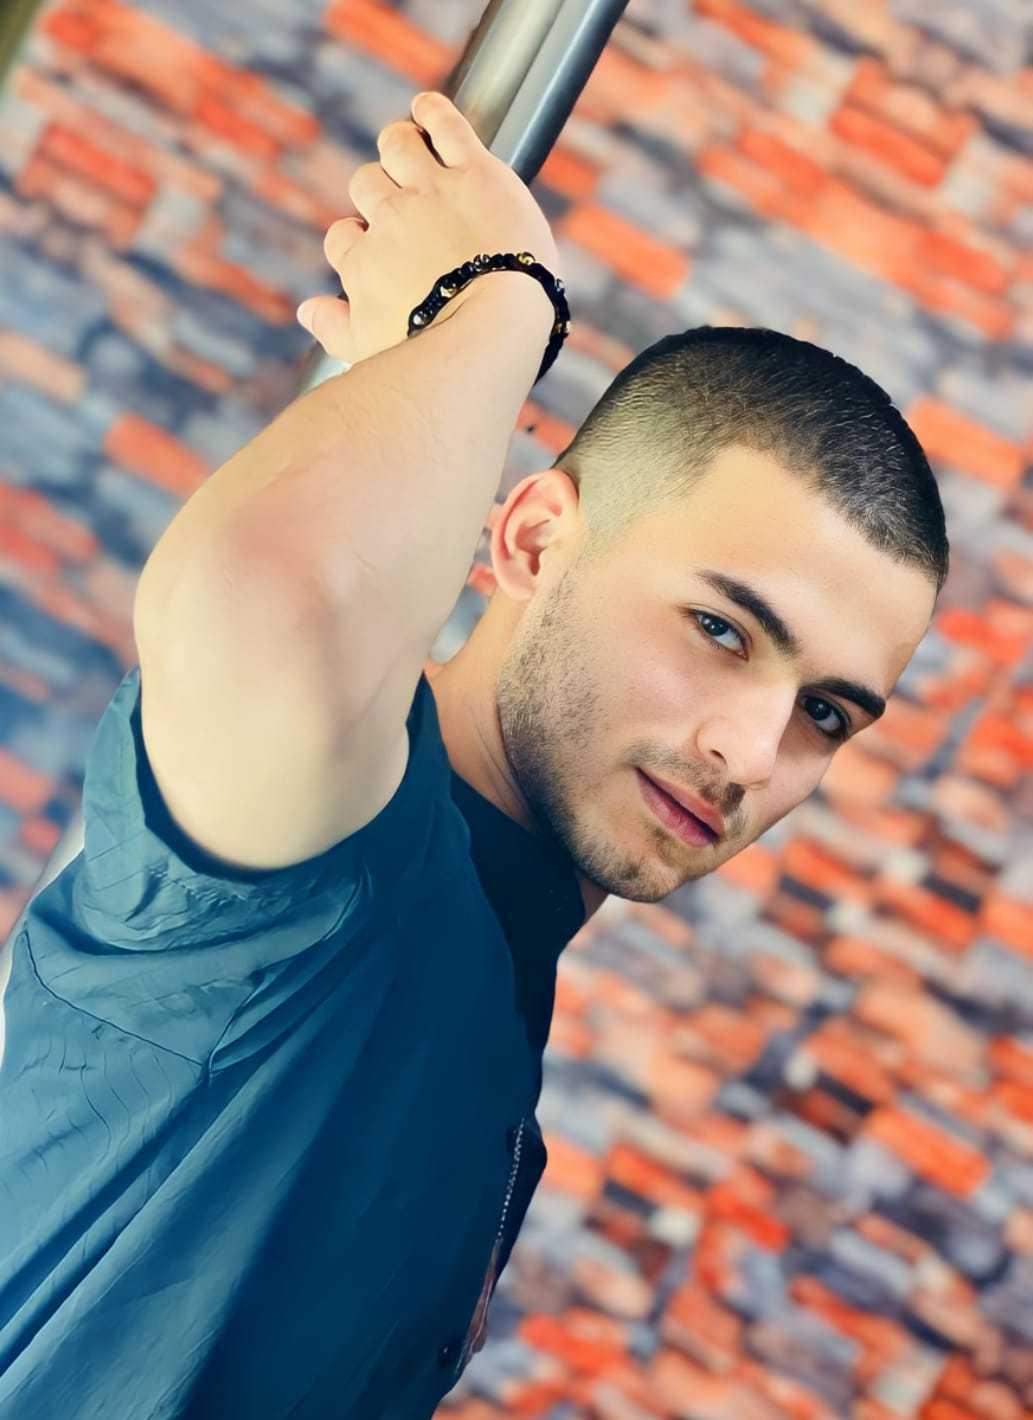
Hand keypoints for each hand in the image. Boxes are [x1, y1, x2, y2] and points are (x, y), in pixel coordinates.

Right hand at [296, 91, 561, 367]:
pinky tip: (426, 109)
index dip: (358, 241)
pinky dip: (432, 110)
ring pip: (398, 146)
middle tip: (401, 203)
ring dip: (399, 146)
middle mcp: (390, 218)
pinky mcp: (476, 173)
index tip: (376, 250)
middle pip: (367, 185)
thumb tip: (306, 311)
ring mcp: (433, 191)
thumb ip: (334, 328)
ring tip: (409, 152)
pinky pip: (446, 124)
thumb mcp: (369, 350)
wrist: (493, 332)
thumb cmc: (432, 352)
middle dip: (378, 193)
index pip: (343, 237)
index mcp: (363, 261)